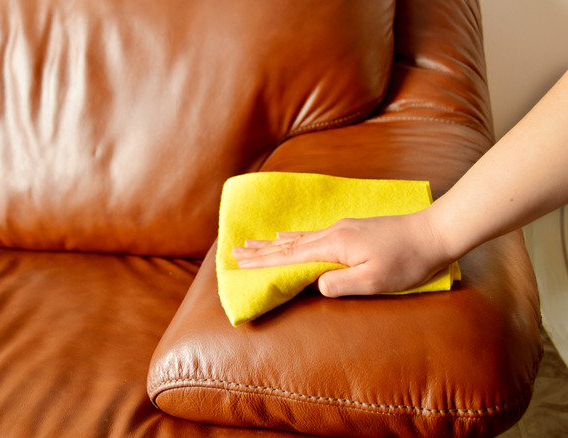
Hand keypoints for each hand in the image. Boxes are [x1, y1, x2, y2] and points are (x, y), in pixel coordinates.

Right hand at [231, 213, 454, 296]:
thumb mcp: (375, 281)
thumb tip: (316, 285)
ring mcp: (341, 229)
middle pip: (288, 244)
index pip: (290, 256)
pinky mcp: (351, 230)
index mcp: (334, 246)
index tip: (240, 263)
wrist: (433, 233)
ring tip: (252, 243)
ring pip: (298, 238)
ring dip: (273, 243)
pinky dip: (293, 237)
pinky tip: (287, 236)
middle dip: (260, 251)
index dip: (264, 262)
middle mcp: (333, 233)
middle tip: (234, 252)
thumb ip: (341, 284)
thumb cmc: (407, 261)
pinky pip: (311, 234)